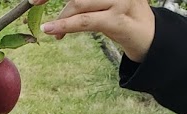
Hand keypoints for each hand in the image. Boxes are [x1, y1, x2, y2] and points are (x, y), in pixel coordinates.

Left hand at [38, 0, 155, 61]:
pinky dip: (65, 25)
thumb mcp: (104, 2)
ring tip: (53, 30)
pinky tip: (52, 31)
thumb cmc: (124, 17)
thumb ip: (85, 0)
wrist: (151, 38)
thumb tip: (61, 3)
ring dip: (61, 17)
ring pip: (78, 3)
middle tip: (34, 2)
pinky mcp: (117, 19)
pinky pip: (85, 21)